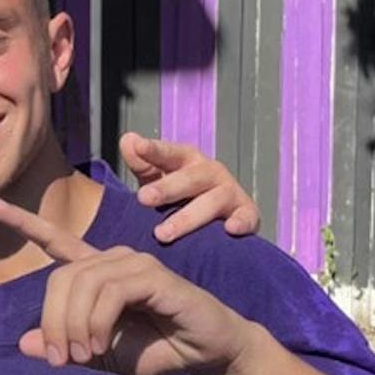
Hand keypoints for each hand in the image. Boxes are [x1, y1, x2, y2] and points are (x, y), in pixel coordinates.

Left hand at [0, 197, 258, 374]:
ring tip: (83, 355)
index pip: (57, 243)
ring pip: (82, 284)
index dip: (26, 223)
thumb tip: (22, 343)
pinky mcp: (153, 275)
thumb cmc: (157, 351)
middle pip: (60, 278)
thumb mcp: (101, 356)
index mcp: (97, 274)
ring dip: (74, 325)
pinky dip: (97, 321)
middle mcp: (113, 261)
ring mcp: (134, 264)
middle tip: (60, 359)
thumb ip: (65, 348)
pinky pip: (109, 291)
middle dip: (52, 321)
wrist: (204, 357)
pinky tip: (100, 343)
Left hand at [120, 133, 260, 242]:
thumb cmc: (181, 197)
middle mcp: (210, 173)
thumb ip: (142, 163)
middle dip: (167, 187)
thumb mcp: (157, 178)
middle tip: (143, 198)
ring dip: (187, 217)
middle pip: (191, 177)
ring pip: (213, 201)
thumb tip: (128, 140)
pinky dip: (241, 222)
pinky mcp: (246, 215)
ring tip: (162, 234)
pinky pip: (246, 217)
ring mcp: (230, 193)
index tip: (138, 146)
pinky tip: (230, 229)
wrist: (218, 222)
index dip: (155, 150)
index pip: (170, 153)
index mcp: (187, 161)